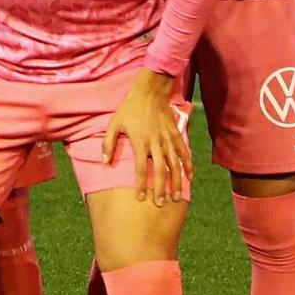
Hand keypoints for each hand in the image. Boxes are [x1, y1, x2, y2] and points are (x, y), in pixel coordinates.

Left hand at [99, 69, 191, 206]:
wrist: (150, 91)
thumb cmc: (129, 109)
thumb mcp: (114, 124)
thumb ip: (108, 143)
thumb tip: (104, 161)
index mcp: (141, 142)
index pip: (141, 168)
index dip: (141, 184)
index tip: (141, 198)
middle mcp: (156, 142)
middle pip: (161, 169)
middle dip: (162, 188)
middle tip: (162, 203)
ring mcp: (168, 139)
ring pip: (175, 164)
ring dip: (176, 181)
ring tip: (176, 196)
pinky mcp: (176, 134)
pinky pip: (184, 152)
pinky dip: (188, 164)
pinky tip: (190, 176)